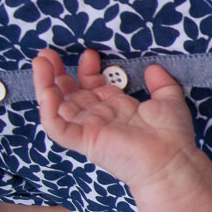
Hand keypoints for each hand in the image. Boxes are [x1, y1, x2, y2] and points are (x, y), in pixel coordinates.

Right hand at [32, 49, 198, 190]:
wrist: (171, 158)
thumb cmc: (171, 135)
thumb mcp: (168, 100)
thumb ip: (161, 82)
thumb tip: (152, 67)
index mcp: (116, 109)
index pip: (92, 87)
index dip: (87, 70)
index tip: (91, 53)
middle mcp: (99, 118)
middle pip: (69, 94)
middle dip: (57, 73)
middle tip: (48, 53)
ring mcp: (88, 130)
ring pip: (57, 107)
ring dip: (45, 84)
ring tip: (40, 62)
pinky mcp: (83, 141)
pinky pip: (57, 126)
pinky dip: (49, 109)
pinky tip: (47, 90)